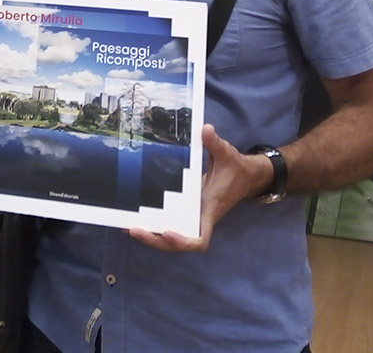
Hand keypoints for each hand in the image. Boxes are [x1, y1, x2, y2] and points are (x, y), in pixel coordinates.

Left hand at [128, 124, 271, 252]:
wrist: (245, 177)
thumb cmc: (235, 168)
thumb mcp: (227, 154)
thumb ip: (215, 143)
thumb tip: (206, 129)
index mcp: (209, 210)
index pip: (201, 239)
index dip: (184, 241)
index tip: (167, 231)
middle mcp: (199, 218)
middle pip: (178, 243)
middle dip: (157, 241)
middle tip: (135, 229)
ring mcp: (191, 217)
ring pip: (171, 238)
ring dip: (151, 236)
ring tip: (128, 227)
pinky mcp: (185, 211)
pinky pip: (168, 224)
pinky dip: (153, 225)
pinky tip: (134, 219)